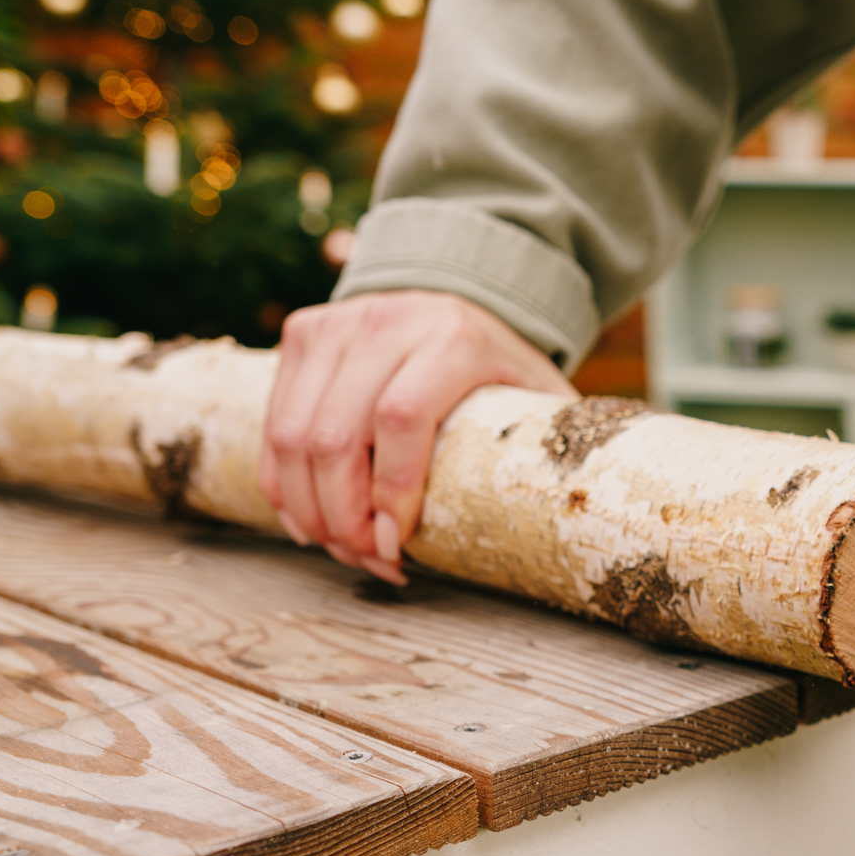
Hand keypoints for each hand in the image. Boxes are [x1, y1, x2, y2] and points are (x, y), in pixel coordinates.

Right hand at [261, 291, 572, 582]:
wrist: (460, 295)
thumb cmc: (501, 369)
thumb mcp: (536, 395)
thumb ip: (547, 443)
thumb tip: (580, 514)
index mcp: (454, 337)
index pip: (401, 418)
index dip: (390, 492)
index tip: (396, 547)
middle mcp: (390, 321)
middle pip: (336, 436)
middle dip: (343, 517)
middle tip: (368, 560)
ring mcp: (339, 323)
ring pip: (293, 435)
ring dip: (309, 510)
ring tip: (341, 548)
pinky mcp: (303, 333)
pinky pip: (274, 423)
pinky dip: (282, 483)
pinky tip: (308, 521)